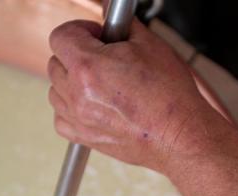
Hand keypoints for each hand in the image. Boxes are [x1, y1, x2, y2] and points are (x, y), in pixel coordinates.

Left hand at [47, 19, 219, 172]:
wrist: (181, 135)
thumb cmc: (170, 97)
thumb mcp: (151, 46)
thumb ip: (125, 25)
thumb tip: (115, 16)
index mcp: (89, 66)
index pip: (60, 36)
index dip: (78, 30)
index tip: (94, 35)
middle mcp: (78, 93)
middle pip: (56, 62)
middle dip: (75, 55)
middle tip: (102, 57)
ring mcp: (79, 117)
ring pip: (55, 90)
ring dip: (71, 82)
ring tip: (98, 82)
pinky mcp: (85, 137)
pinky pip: (61, 119)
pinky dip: (70, 110)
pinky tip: (91, 104)